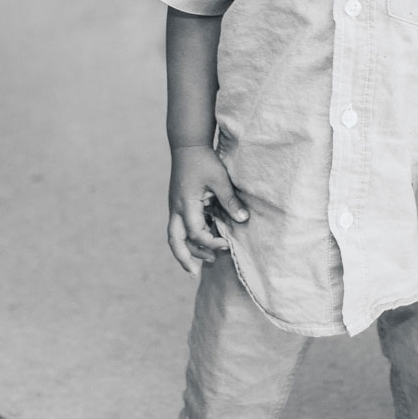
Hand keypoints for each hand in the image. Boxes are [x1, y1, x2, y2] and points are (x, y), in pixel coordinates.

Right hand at [166, 144, 247, 274]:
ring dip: (187, 251)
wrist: (187, 145)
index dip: (210, 242)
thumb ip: (229, 200)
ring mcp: (176, 207)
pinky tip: (202, 246)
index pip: (195, 232)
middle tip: (195, 274)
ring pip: (175, 236)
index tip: (226, 244)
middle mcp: (177, 209)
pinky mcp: (180, 205)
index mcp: (186, 203)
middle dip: (184, 258)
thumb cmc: (203, 160)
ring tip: (200, 266)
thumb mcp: (219, 178)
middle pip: (175, 240)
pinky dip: (189, 240)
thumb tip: (243, 220)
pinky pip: (181, 228)